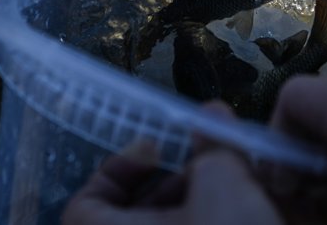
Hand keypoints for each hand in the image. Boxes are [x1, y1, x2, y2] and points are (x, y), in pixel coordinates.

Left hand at [63, 135, 282, 224]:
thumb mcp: (225, 184)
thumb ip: (214, 146)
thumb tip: (211, 114)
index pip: (84, 205)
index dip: (117, 170)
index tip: (157, 150)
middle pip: (127, 221)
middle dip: (168, 186)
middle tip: (206, 168)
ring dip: (190, 210)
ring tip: (232, 191)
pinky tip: (242, 216)